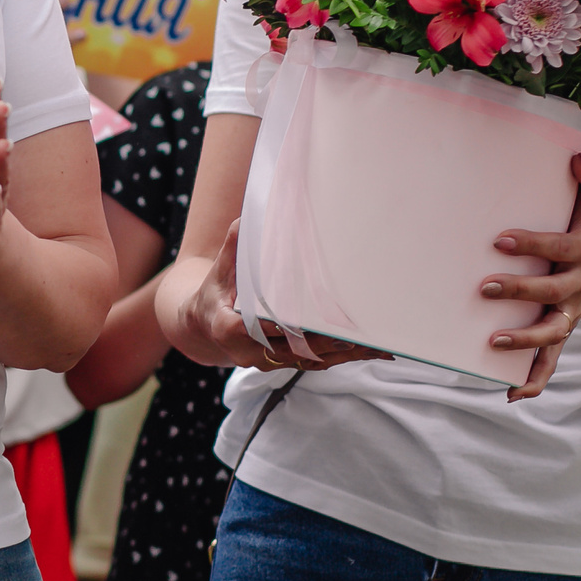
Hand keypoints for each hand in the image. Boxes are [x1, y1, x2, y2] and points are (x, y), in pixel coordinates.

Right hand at [172, 223, 377, 368]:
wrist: (205, 324)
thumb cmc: (217, 291)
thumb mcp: (220, 268)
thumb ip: (236, 244)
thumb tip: (251, 216)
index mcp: (227, 327)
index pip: (254, 328)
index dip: (280, 327)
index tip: (304, 322)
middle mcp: (248, 351)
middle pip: (290, 348)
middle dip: (323, 341)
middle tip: (355, 332)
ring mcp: (266, 361)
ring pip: (307, 360)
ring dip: (341, 354)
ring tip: (374, 345)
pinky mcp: (282, 363)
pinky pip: (314, 363)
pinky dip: (342, 358)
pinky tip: (370, 352)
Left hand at [480, 152, 580, 400]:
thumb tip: (578, 158)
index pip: (560, 247)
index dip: (533, 243)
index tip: (500, 239)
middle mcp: (577, 287)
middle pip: (552, 292)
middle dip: (520, 290)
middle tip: (484, 286)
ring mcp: (568, 313)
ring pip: (552, 332)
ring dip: (526, 341)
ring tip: (495, 342)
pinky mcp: (558, 332)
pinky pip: (550, 361)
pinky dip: (535, 379)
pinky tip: (513, 394)